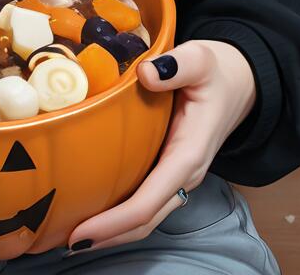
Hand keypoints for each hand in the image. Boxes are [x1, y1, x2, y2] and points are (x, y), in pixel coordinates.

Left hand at [63, 39, 257, 253]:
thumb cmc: (216, 73)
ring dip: (111, 230)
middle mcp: (183, 175)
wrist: (237, 83)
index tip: (81, 232)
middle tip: (61, 240)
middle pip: (144, 220)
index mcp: (188, 154)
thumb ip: (177, 65)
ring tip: (68, 233)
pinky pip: (144, 200)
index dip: (115, 222)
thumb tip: (147, 72)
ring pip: (145, 216)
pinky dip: (119, 213)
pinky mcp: (168, 170)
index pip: (149, 201)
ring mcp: (177, 177)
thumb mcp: (201, 59)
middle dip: (107, 236)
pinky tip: (92, 207)